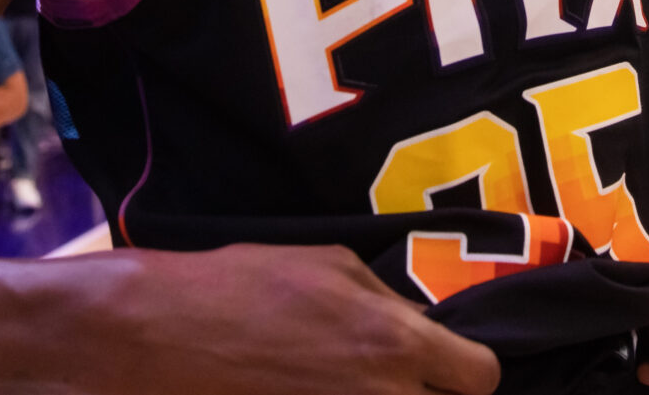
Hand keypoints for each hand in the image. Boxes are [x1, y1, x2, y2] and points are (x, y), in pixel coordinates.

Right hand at [101, 244, 499, 394]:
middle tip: (400, 377)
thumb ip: (389, 304)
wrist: (168, 334)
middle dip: (430, 394)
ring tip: (353, 383)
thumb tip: (421, 329)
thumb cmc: (247, 287)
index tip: (446, 364)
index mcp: (395, 342)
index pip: (480, 378)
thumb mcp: (332, 266)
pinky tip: (323, 390)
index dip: (467, 369)